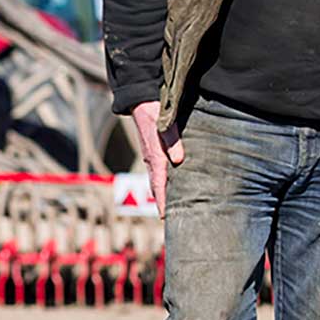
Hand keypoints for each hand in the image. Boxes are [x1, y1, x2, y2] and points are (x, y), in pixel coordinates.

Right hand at [128, 101, 184, 218]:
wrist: (140, 99)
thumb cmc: (154, 111)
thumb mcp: (165, 124)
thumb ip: (173, 140)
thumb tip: (178, 160)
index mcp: (155, 156)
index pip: (159, 184)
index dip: (163, 201)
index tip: (165, 217)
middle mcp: (151, 160)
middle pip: (157, 187)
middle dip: (163, 203)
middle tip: (170, 219)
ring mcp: (151, 156)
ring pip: (157, 180)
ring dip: (162, 194)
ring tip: (170, 208)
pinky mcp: (153, 151)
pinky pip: (158, 172)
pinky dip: (162, 182)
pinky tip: (169, 185)